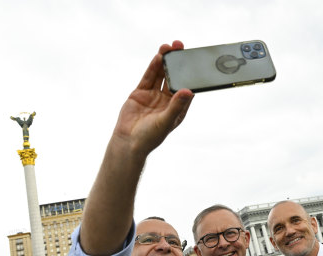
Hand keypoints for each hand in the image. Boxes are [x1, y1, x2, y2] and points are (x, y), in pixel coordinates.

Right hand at [112, 40, 193, 156]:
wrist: (127, 142)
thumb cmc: (150, 137)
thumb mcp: (165, 121)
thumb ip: (176, 106)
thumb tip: (188, 91)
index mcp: (177, 108)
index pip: (186, 88)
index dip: (190, 74)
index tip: (194, 60)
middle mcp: (167, 100)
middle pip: (174, 77)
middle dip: (177, 63)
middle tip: (180, 47)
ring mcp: (153, 96)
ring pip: (161, 75)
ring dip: (164, 61)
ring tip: (168, 47)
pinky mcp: (141, 93)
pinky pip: (149, 77)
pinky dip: (153, 67)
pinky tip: (158, 57)